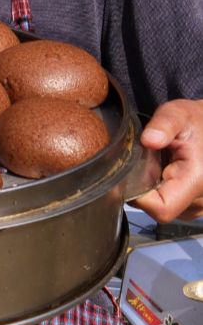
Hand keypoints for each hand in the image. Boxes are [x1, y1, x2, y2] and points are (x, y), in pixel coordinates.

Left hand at [133, 99, 202, 221]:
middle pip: (160, 209)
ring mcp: (202, 205)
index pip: (162, 209)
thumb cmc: (197, 121)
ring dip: (156, 191)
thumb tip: (149, 139)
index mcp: (198, 179)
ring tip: (161, 166)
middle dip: (146, 189)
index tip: (130, 177)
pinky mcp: (199, 205)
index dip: (139, 198)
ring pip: (166, 209)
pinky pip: (174, 206)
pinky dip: (166, 192)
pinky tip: (168, 173)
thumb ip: (164, 124)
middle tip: (148, 164)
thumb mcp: (178, 114)